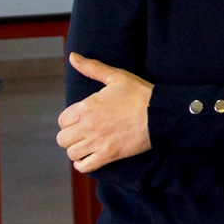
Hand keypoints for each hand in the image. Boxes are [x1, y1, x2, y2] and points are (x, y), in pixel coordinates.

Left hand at [56, 53, 153, 172]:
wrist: (161, 113)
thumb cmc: (140, 93)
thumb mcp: (117, 76)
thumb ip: (92, 67)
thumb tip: (73, 57)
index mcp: (87, 106)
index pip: (62, 120)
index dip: (70, 120)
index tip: (81, 119)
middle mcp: (88, 125)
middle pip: (63, 139)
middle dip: (71, 136)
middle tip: (84, 132)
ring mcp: (98, 142)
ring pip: (72, 153)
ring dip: (78, 150)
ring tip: (88, 144)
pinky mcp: (108, 155)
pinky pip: (84, 166)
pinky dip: (83, 164)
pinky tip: (90, 157)